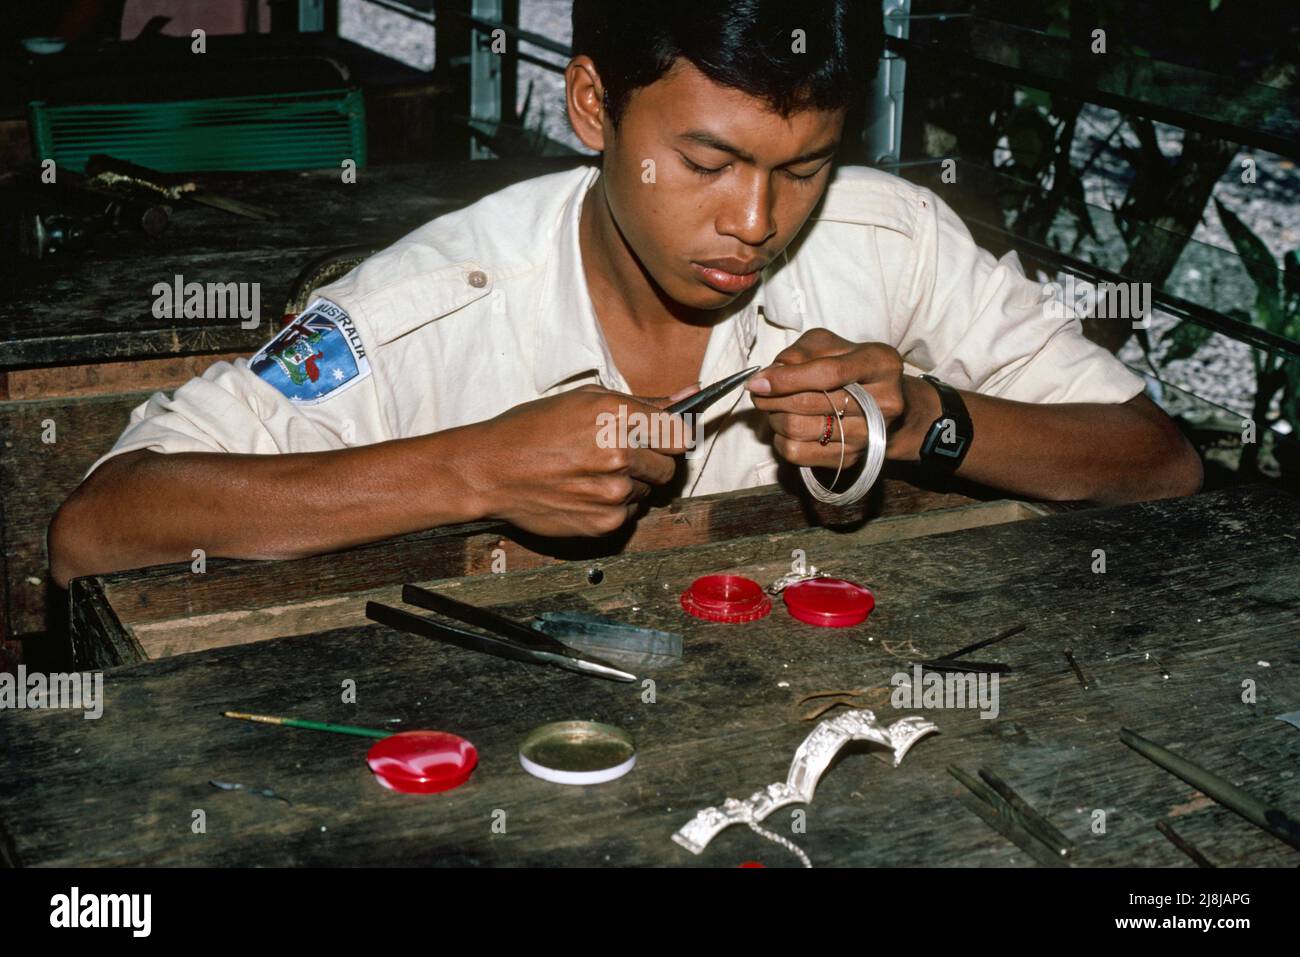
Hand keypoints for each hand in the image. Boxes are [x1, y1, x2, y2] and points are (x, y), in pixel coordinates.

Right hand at [467, 384, 695, 536]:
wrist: (492, 469)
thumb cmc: (534, 429)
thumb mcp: (586, 400)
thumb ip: (644, 403)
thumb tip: (690, 395)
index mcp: (618, 416)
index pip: (681, 435)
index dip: (672, 438)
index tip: (661, 440)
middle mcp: (621, 455)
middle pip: (669, 467)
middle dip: (651, 462)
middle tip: (618, 457)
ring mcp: (614, 492)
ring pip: (648, 491)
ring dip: (630, 484)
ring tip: (592, 474)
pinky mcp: (605, 522)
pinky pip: (629, 513)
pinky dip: (614, 506)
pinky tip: (585, 492)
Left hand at [745, 329, 913, 467]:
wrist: (885, 405)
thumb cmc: (851, 367)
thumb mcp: (831, 346)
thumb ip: (801, 352)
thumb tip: (770, 374)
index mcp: (880, 364)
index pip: (827, 373)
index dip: (787, 378)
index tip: (758, 382)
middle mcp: (882, 402)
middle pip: (810, 404)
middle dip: (772, 398)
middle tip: (758, 393)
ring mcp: (868, 434)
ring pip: (799, 430)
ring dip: (775, 418)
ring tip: (774, 408)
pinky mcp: (851, 458)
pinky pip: (798, 453)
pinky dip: (781, 439)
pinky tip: (786, 427)